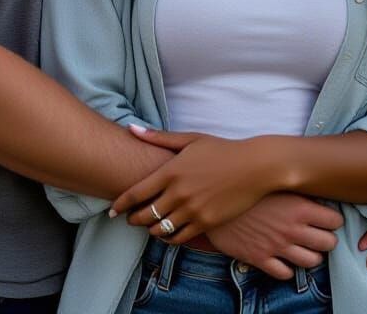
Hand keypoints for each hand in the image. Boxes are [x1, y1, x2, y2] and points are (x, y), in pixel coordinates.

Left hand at [109, 127, 280, 243]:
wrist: (254, 167)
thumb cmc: (221, 149)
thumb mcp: (189, 139)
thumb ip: (158, 138)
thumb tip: (130, 128)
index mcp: (171, 171)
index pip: (136, 193)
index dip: (120, 204)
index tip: (112, 210)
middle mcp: (178, 193)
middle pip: (144, 215)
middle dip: (133, 219)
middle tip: (130, 218)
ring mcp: (192, 210)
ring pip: (159, 229)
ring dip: (150, 229)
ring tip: (148, 225)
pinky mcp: (206, 223)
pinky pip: (179, 238)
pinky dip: (168, 238)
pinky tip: (167, 232)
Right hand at [208, 194, 341, 280]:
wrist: (211, 198)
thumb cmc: (243, 184)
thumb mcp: (272, 180)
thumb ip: (293, 186)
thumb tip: (312, 184)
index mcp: (298, 206)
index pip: (335, 220)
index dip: (333, 219)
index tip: (328, 217)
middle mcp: (292, 229)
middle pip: (329, 243)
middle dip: (327, 239)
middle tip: (318, 233)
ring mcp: (277, 246)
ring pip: (312, 262)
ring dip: (310, 256)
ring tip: (304, 247)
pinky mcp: (261, 258)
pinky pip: (285, 274)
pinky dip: (287, 268)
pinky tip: (282, 258)